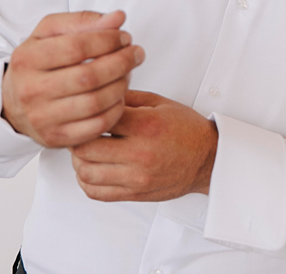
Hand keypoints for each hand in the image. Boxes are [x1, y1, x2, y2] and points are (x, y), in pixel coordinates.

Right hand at [2, 10, 144, 148]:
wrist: (12, 103)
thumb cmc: (37, 63)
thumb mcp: (50, 33)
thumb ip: (83, 20)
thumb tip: (118, 17)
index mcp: (28, 58)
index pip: (77, 46)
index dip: (108, 40)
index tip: (125, 36)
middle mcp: (31, 90)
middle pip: (89, 76)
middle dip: (121, 62)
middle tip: (136, 54)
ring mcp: (43, 118)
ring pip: (96, 102)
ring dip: (122, 85)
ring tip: (129, 72)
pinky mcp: (56, 138)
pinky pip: (97, 126)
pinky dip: (116, 110)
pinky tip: (120, 96)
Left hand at [70, 90, 218, 201]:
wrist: (208, 160)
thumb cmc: (187, 130)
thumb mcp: (160, 103)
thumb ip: (128, 97)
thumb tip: (101, 92)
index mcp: (146, 126)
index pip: (99, 118)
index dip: (88, 112)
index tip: (88, 110)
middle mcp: (139, 153)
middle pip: (85, 148)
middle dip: (78, 137)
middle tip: (81, 131)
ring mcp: (136, 177)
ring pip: (86, 173)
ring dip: (79, 161)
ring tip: (86, 151)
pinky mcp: (134, 193)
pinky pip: (96, 193)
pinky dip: (86, 182)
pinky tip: (92, 170)